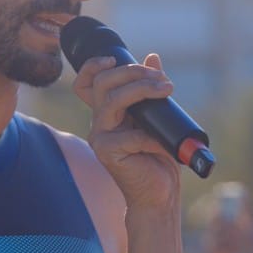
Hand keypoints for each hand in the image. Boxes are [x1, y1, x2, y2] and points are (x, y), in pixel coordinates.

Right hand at [73, 54, 180, 212]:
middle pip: (102, 84)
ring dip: (142, 90)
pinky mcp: (108, 154)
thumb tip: (153, 57)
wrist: (158, 195)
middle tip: (162, 79)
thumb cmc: (158, 158)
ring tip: (166, 91)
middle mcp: (100, 123)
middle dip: (133, 73)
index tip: (114, 58)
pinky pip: (131, 135)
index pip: (86, 84)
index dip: (93, 66)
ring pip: (112, 100)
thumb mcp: (157, 118)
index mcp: (108, 113)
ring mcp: (101, 138)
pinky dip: (153, 137)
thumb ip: (151, 90)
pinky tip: (166, 145)